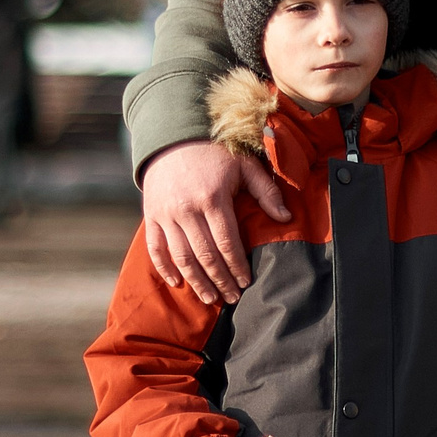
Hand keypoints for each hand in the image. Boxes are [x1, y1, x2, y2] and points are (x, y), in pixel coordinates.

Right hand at [143, 139, 291, 304]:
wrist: (173, 138)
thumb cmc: (215, 153)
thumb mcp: (245, 165)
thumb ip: (266, 192)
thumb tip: (286, 218)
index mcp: (212, 199)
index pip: (227, 242)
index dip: (237, 266)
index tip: (246, 282)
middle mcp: (186, 210)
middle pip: (205, 255)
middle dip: (220, 280)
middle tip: (232, 298)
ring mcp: (165, 215)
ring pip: (180, 256)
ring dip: (196, 281)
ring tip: (210, 298)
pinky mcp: (150, 216)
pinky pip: (155, 248)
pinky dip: (164, 268)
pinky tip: (178, 283)